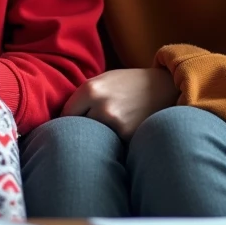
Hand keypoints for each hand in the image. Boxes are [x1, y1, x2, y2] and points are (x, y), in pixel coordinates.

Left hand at [62, 68, 179, 139]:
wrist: (165, 86)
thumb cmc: (129, 83)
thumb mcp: (104, 79)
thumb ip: (84, 96)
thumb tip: (61, 118)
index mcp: (90, 89)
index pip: (65, 114)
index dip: (67, 121)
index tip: (69, 126)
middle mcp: (100, 106)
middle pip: (78, 128)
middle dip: (80, 131)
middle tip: (84, 134)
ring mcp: (115, 123)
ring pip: (94, 139)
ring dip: (96, 139)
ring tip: (104, 133)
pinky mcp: (128, 137)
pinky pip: (111, 145)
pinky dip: (113, 144)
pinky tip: (119, 136)